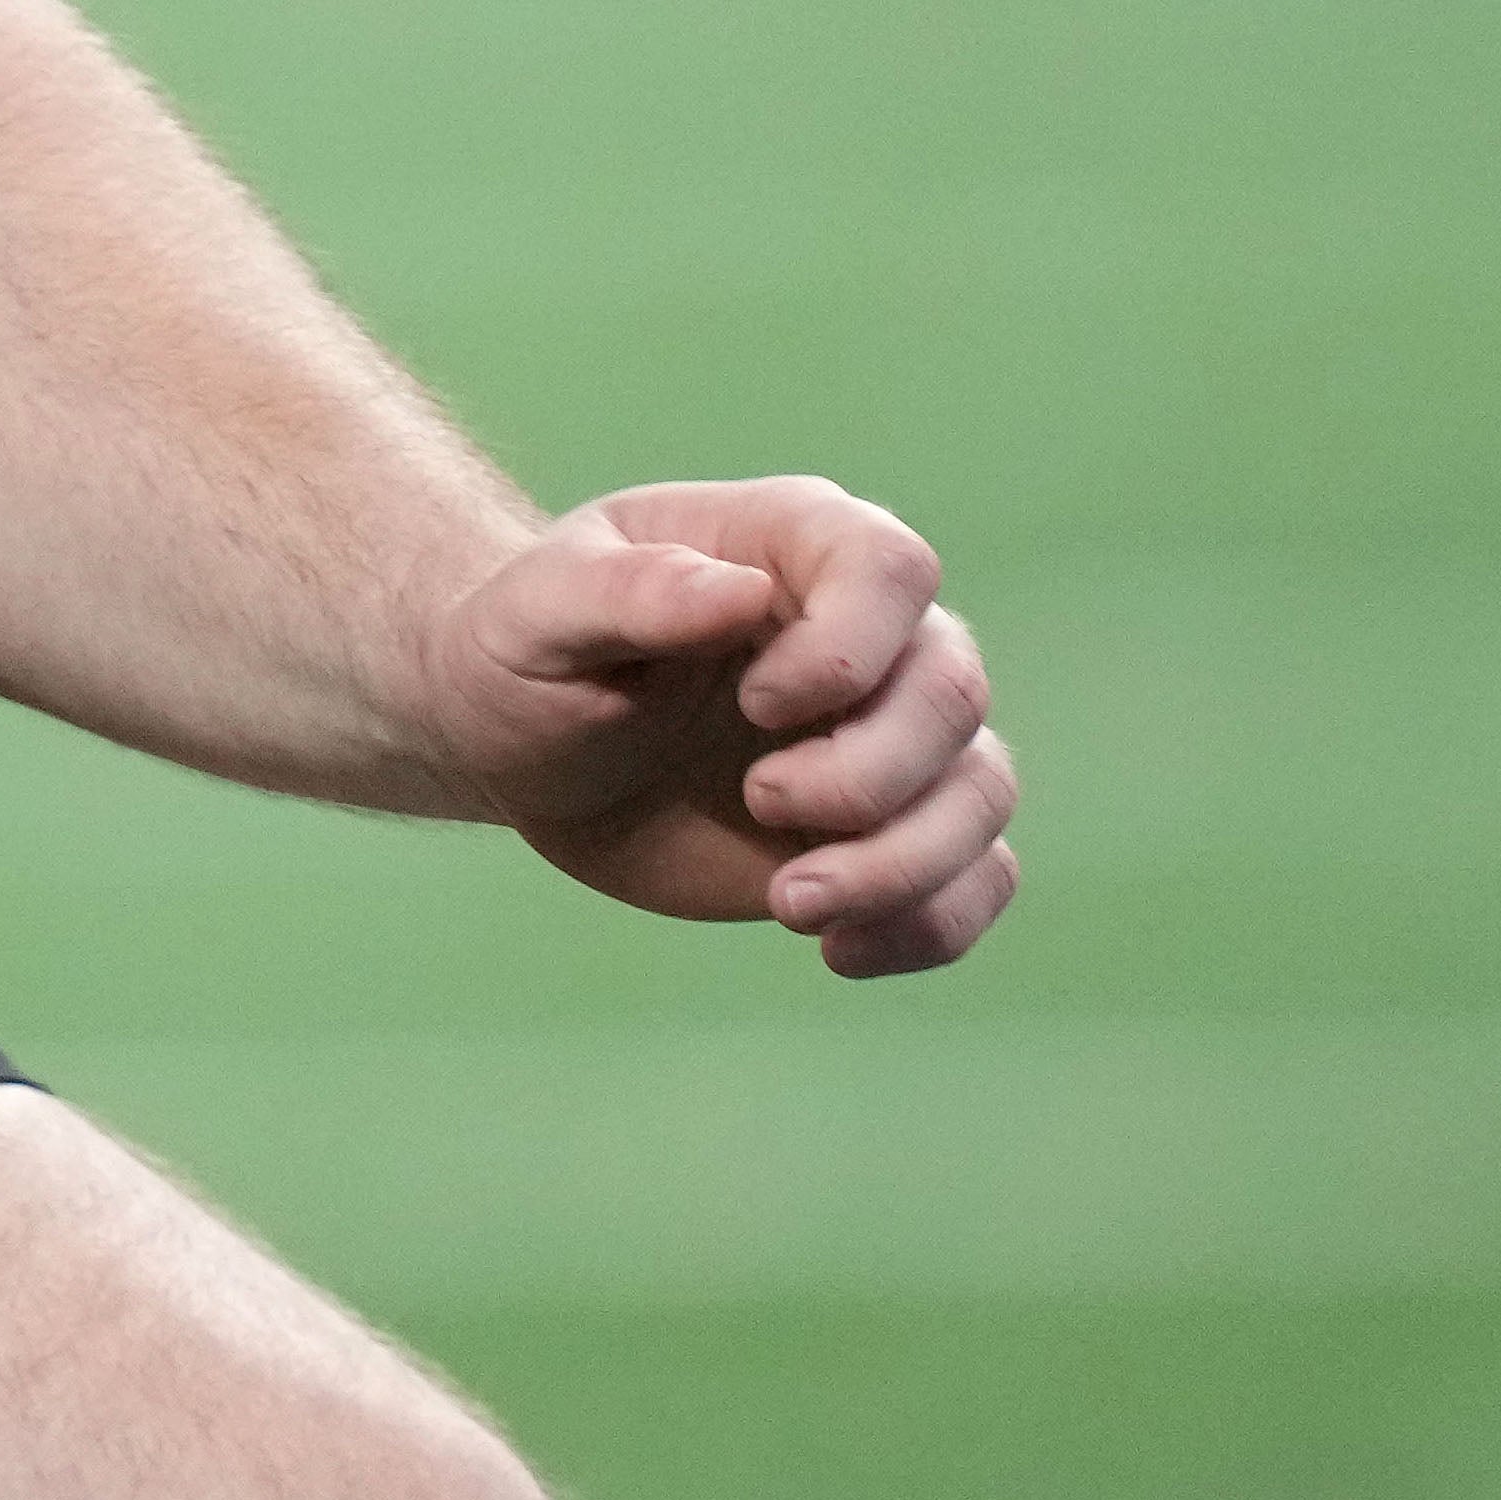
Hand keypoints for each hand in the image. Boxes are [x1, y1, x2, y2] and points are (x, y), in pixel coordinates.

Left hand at [424, 476, 1016, 975]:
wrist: (521, 749)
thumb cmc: (522, 655)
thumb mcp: (537, 616)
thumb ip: (628, 594)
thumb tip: (738, 592)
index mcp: (790, 547)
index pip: (891, 569)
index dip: (850, 647)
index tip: (755, 706)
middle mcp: (868, 636)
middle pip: (950, 694)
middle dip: (869, 775)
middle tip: (758, 802)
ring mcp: (888, 735)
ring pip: (980, 794)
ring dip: (905, 865)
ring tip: (790, 904)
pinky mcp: (887, 830)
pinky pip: (977, 876)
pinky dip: (935, 924)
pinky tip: (838, 952)